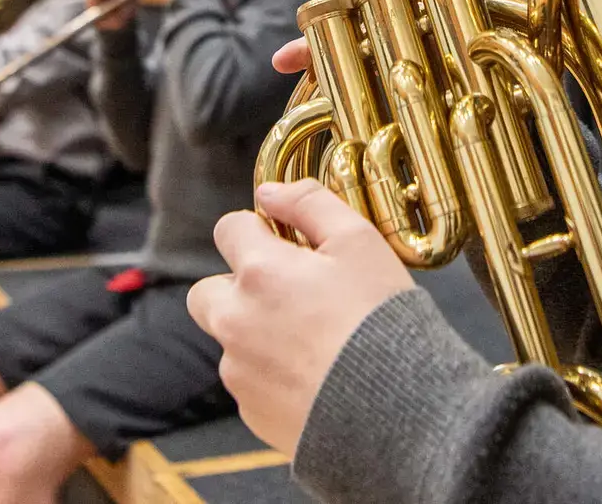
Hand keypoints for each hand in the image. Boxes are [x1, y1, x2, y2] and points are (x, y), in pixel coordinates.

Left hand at [188, 181, 414, 456]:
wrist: (395, 409)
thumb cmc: (380, 319)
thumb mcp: (359, 241)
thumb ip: (310, 203)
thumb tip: (270, 191)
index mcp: (259, 272)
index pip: (228, 229)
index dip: (256, 230)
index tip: (285, 243)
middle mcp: (235, 320)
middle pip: (206, 291)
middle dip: (236, 287)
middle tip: (287, 294)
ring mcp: (239, 369)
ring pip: (229, 339)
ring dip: (255, 333)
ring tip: (311, 341)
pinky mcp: (251, 410)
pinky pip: (249, 381)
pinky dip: (271, 375)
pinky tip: (314, 376)